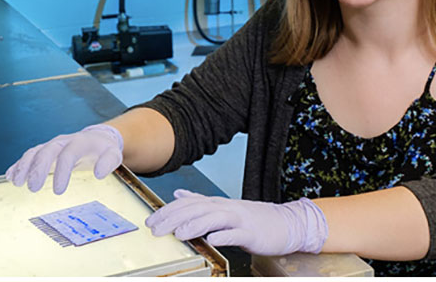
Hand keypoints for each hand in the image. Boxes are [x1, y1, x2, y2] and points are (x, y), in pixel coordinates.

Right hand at [4, 124, 122, 193]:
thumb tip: (99, 173)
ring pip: (34, 152)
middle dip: (37, 169)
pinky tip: (10, 176)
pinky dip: (18, 165)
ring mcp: (51, 145)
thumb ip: (109, 162)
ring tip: (16, 182)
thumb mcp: (113, 154)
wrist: (95, 138)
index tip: (58, 191)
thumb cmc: (103, 150)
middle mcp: (62, 141)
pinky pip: (28, 156)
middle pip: (46, 151)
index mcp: (79, 142)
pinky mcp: (44, 151)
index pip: (68, 154)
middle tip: (32, 188)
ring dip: (23, 166)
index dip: (61, 172)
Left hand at [145, 189, 327, 255]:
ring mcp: (239, 219)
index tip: (150, 222)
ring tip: (178, 234)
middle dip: (173, 219)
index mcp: (216, 204)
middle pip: (195, 210)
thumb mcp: (223, 208)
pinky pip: (236, 234)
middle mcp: (225, 208)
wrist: (285, 224)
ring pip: (213, 219)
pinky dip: (224, 236)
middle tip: (156, 230)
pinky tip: (212, 240)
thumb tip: (178, 195)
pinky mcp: (251, 233)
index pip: (186, 205)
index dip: (167, 212)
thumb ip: (200, 202)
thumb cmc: (252, 219)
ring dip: (194, 225)